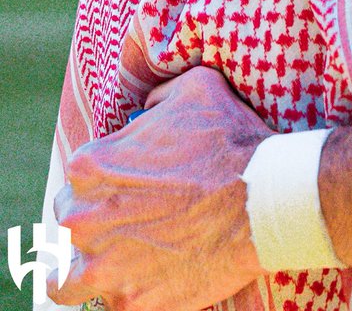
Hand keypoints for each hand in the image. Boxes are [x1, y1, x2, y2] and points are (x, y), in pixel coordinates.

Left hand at [50, 67, 269, 310]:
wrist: (262, 200)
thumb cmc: (228, 142)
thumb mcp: (195, 88)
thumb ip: (158, 97)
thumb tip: (149, 106)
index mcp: (91, 167)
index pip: (78, 176)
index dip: (106, 177)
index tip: (130, 182)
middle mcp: (84, 220)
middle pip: (68, 224)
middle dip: (94, 221)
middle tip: (128, 219)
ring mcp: (104, 268)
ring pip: (64, 281)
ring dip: (81, 272)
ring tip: (108, 266)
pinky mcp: (131, 303)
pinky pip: (113, 304)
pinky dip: (127, 294)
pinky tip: (148, 281)